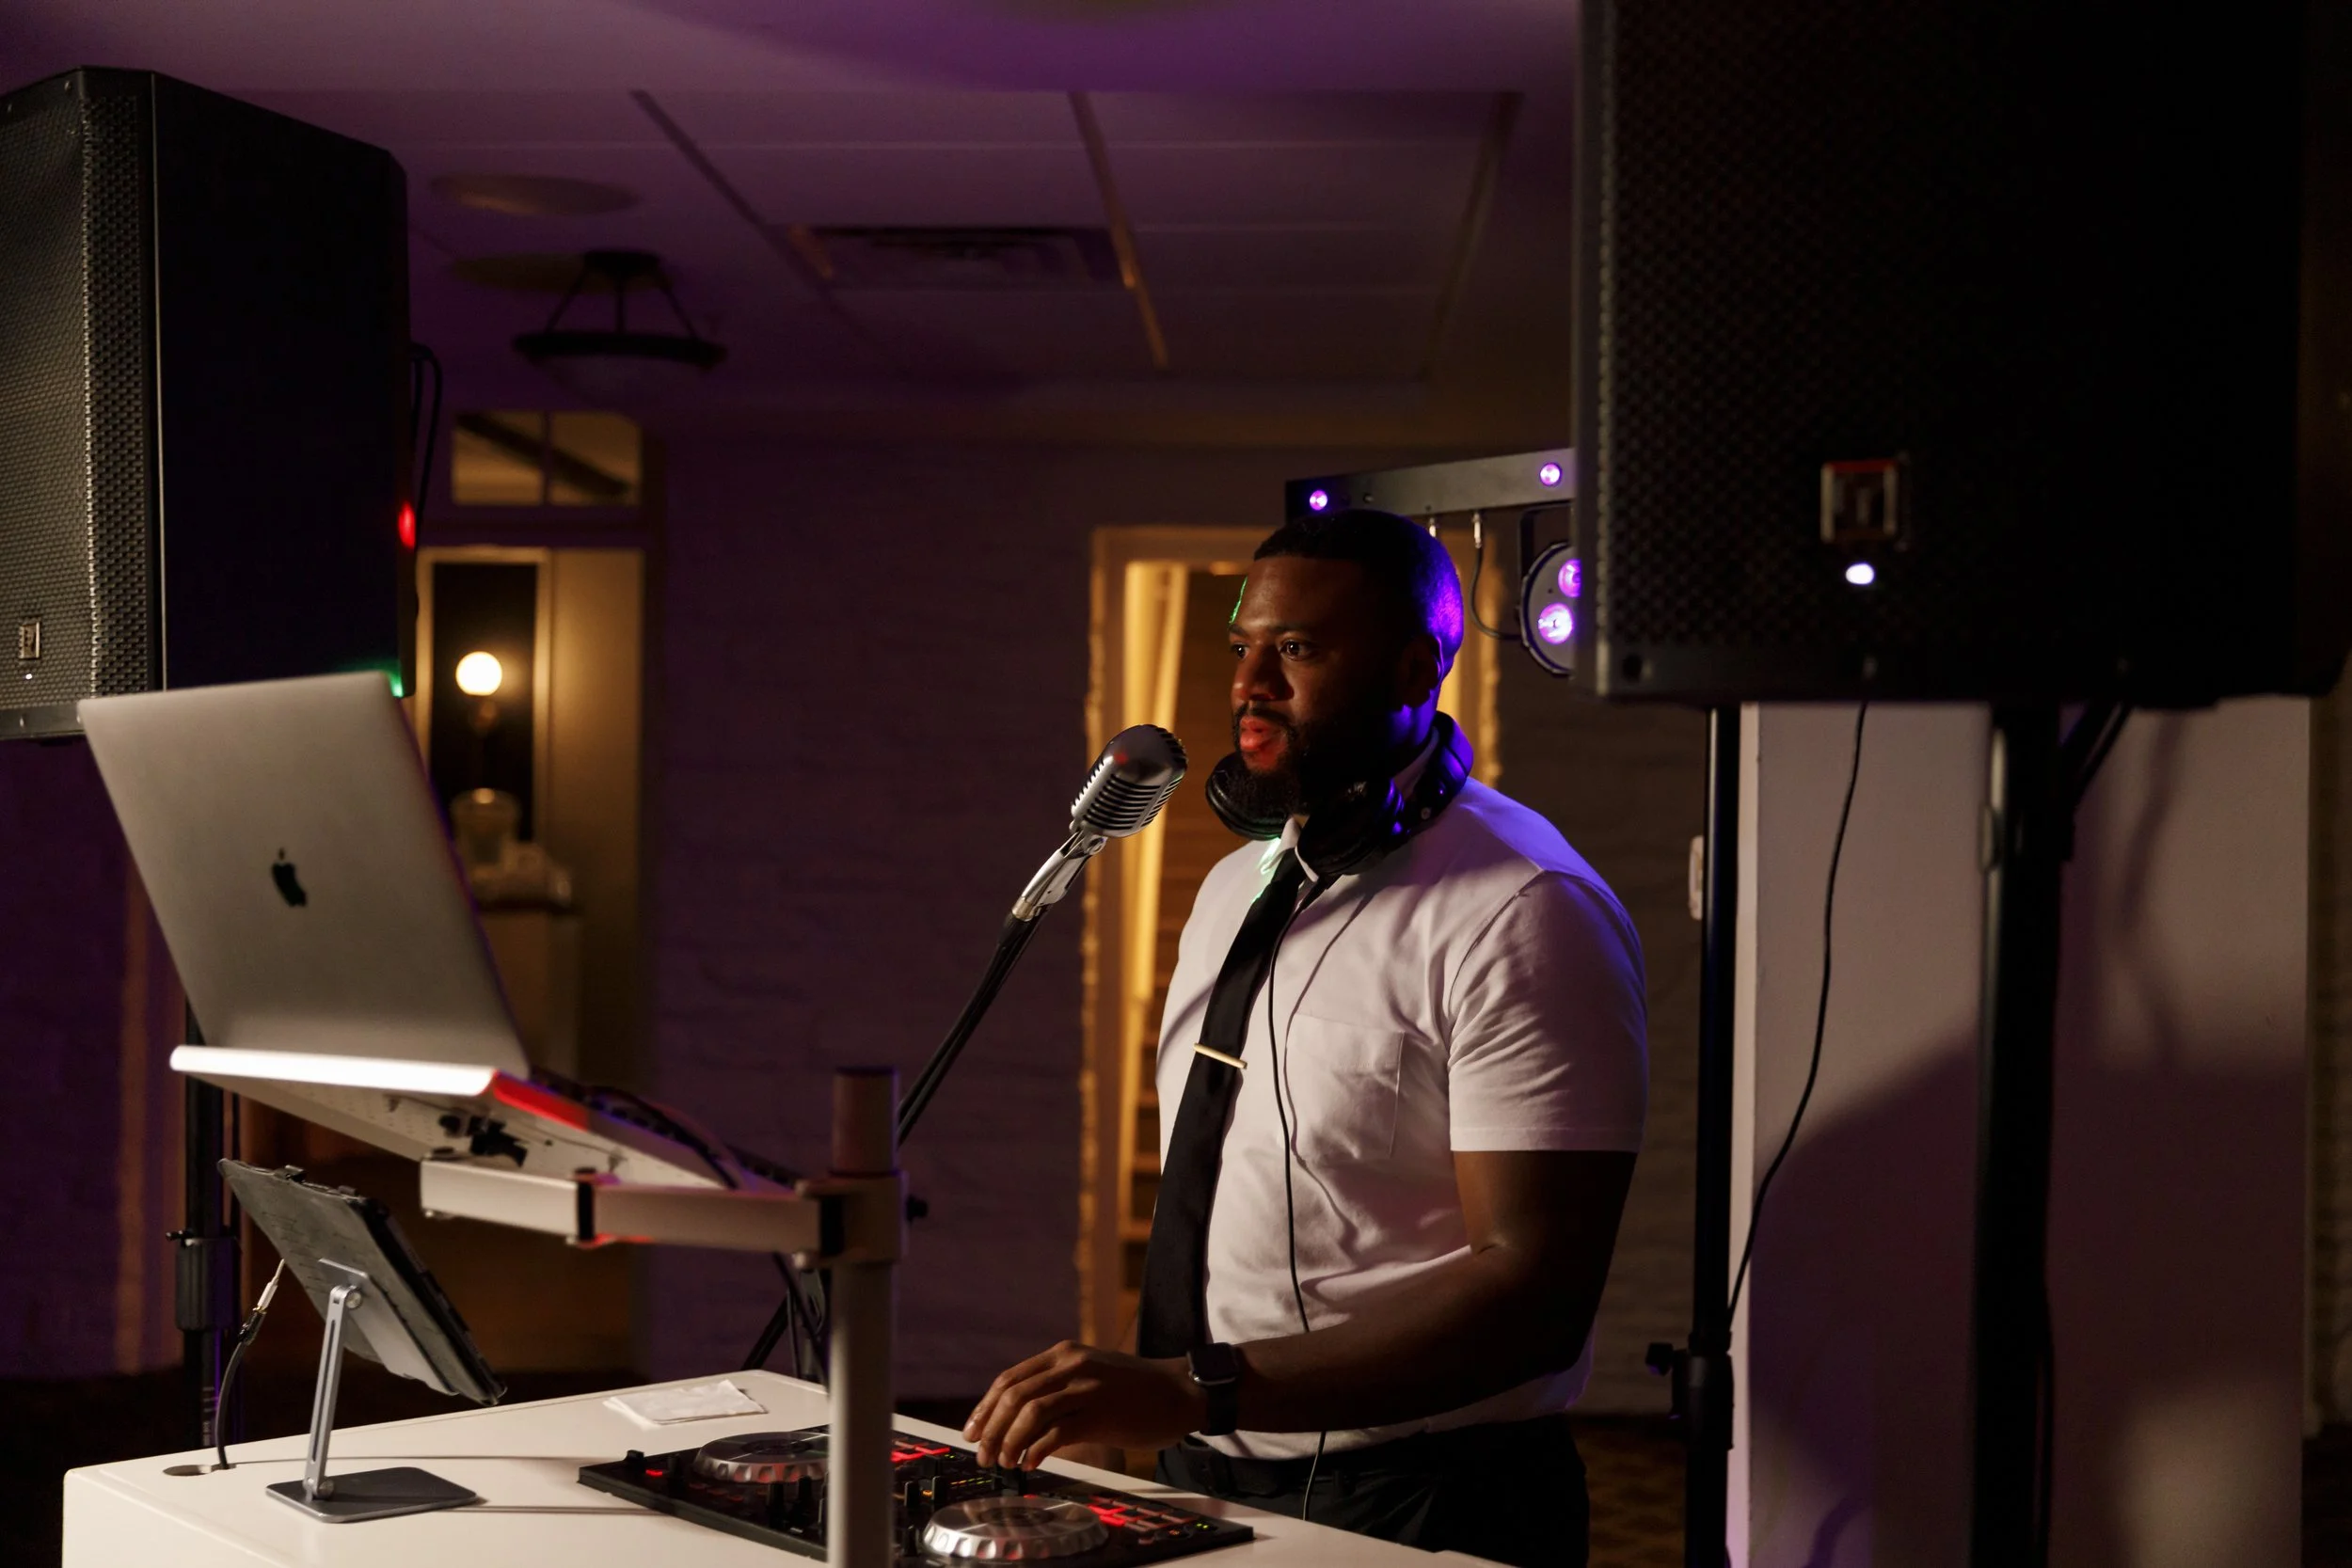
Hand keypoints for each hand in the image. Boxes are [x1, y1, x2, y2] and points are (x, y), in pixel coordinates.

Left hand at [963, 1341, 1208, 1468]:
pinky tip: (1030, 1462)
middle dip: (991, 1428)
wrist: (1180, 1391)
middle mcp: (1072, 1364)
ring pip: (1031, 1412)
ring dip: (1009, 1441)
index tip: (972, 1431)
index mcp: (1063, 1353)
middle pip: (1014, 1395)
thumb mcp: (1090, 1372)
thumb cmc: (1134, 1389)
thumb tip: (1015, 1418)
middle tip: (982, 1454)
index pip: (1010, 1379)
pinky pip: (1057, 1432)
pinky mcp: (1101, 1413)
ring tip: (1004, 1462)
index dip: (985, 1408)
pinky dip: (1036, 1449)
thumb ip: (1057, 1384)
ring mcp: (1087, 1387)